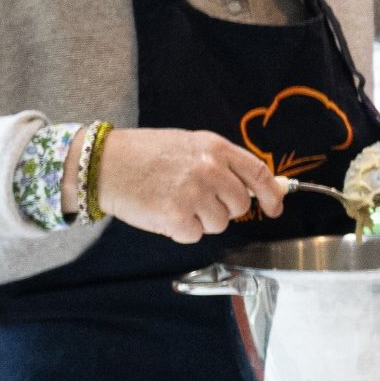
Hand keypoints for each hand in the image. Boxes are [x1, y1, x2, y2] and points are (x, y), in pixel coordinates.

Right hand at [89, 127, 283, 242]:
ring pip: (219, 223)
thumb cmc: (146, 154)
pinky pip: (194, 235)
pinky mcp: (176, 216)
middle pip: (239, 205)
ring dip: (200, 220)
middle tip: (197, 200)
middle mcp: (210, 169)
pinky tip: (164, 213)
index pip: (259, 174)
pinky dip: (180, 231)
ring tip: (175, 201)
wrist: (105, 163)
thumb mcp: (190, 145)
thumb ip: (222, 163)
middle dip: (223, 209)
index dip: (272, 195)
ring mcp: (194, 193)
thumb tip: (255, 186)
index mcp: (216, 149)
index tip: (275, 208)